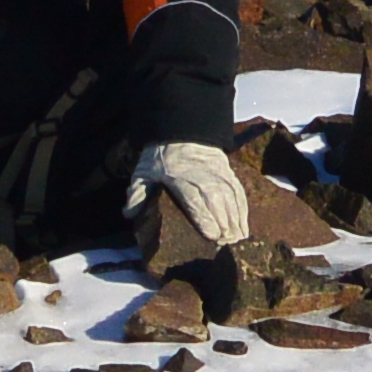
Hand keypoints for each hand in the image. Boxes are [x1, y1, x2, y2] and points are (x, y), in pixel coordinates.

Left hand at [127, 138, 248, 245]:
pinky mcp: (227, 172)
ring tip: (238, 238)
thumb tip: (128, 214)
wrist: (182, 127)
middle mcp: (203, 175)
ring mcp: (218, 173)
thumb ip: (137, 191)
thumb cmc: (160, 155)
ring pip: (231, 196)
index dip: (205, 217)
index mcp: (180, 176)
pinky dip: (243, 208)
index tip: (212, 235)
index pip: (195, 198)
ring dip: (236, 218)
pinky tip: (243, 224)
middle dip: (225, 223)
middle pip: (217, 200)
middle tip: (227, 243)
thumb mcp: (143, 170)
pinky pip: (238, 190)